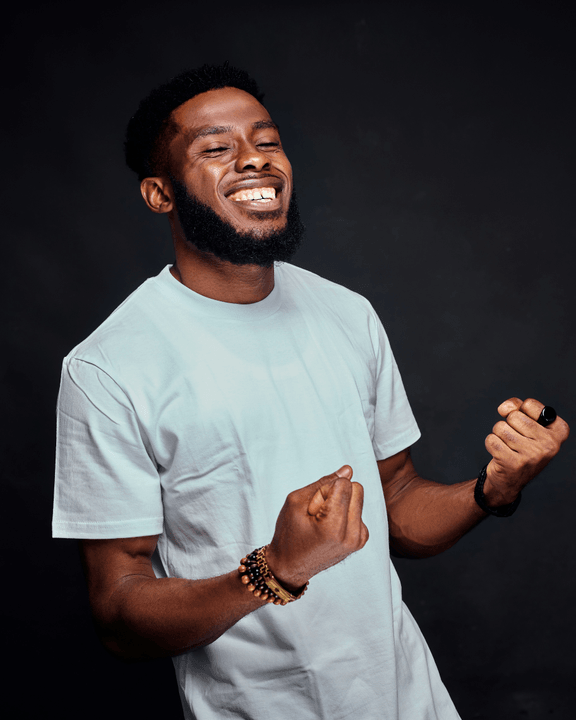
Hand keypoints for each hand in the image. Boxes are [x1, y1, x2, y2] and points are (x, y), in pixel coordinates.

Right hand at [266, 466, 368, 591]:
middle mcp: (352, 535)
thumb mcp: (296, 501)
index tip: (312, 508)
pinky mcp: (361, 540)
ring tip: (322, 521)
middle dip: (336, 493)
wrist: (291, 566)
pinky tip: (329, 527)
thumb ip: (323, 482)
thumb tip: (348, 470)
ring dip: (341, 503)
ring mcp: (359, 539)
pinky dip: (344, 513)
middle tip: (318, 512)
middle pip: (356, 488)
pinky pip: (358, 510)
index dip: (324, 490)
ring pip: (358, 497)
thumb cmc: (289, 534)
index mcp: (334, 527)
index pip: (344, 484)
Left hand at [484, 397, 568, 505]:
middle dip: (508, 424)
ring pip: (500, 427)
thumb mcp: (527, 425)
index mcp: (558, 431)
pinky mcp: (514, 463)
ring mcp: (532, 455)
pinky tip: (500, 454)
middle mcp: (550, 444)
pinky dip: (491, 444)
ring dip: (498, 435)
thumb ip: (518, 407)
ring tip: (508, 447)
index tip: (524, 424)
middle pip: (513, 416)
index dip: (520, 410)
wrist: (511, 479)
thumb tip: (505, 408)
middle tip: (515, 439)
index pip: (529, 404)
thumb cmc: (520, 447)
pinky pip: (491, 440)